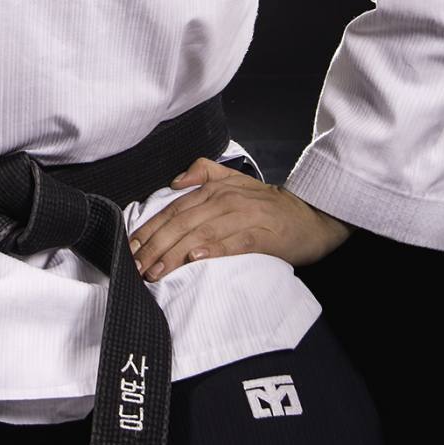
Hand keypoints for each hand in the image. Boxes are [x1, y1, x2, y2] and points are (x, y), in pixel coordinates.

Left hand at [129, 157, 351, 281]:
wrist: (313, 217)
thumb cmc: (270, 206)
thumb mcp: (236, 181)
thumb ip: (205, 173)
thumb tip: (175, 180)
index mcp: (215, 189)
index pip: (174, 209)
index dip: (150, 228)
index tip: (130, 247)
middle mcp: (226, 200)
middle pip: (181, 223)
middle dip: (154, 246)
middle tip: (136, 266)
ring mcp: (244, 217)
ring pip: (200, 234)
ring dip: (174, 254)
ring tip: (155, 271)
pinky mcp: (262, 236)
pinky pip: (232, 243)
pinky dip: (212, 250)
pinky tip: (194, 259)